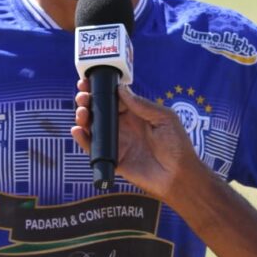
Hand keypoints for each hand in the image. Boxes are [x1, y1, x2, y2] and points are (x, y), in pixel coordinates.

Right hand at [71, 81, 200, 200]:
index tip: (88, 82)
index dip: (101, 90)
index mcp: (136, 114)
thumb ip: (142, 105)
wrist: (179, 175)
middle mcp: (124, 126)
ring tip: (82, 111)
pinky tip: (78, 130)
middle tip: (82, 95)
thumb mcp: (164, 118)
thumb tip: (121, 88)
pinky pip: (94, 148)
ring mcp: (117, 142)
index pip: (113, 99)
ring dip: (83, 117)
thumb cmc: (177, 145)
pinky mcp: (112, 159)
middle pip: (100, 111)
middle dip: (88, 101)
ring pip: (93, 127)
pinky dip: (83, 139)